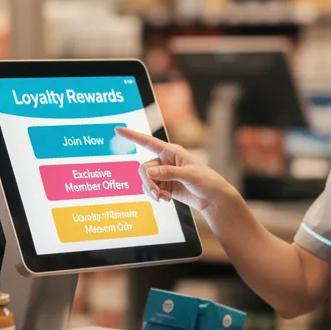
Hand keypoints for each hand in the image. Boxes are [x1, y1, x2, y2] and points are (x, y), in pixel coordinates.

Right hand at [115, 127, 237, 217]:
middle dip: (148, 183)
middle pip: (144, 169)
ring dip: (152, 191)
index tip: (118, 129)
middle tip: (157, 194)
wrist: (212, 198)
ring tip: (164, 199)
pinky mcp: (164, 186)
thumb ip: (168, 173)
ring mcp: (163, 174)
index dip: (132, 136)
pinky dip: (155, 195)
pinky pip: (151, 189)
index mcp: (171, 151)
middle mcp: (164, 161)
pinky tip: (166, 200)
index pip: (148, 142)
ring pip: (146, 181)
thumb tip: (148, 172)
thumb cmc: (206, 181)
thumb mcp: (188, 175)